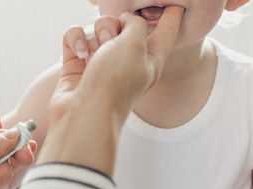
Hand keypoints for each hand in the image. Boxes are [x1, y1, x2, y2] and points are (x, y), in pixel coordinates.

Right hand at [38, 8, 182, 172]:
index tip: (176, 7)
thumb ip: (135, 23)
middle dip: (116, 23)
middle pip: (125, 24)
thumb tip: (124, 20)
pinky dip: (76, 41)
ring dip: (95, 34)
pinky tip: (80, 55)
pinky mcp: (78, 64)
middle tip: (112, 41)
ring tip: (94, 54)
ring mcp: (102, 61)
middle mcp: (127, 60)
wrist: (85, 114)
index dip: (171, 19)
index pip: (165, 34)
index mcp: (150, 60)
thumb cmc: (115, 82)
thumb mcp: (135, 45)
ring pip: (98, 28)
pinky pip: (76, 37)